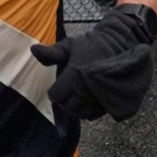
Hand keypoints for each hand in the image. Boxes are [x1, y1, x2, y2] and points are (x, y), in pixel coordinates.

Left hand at [29, 4, 156, 121]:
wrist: (123, 42)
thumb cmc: (93, 44)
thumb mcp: (71, 44)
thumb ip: (52, 52)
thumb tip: (33, 50)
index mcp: (74, 75)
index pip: (55, 96)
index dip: (56, 92)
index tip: (61, 84)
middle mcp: (86, 88)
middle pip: (68, 107)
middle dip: (67, 100)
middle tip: (71, 90)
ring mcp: (100, 95)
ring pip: (82, 113)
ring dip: (79, 107)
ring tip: (81, 96)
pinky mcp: (111, 100)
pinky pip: (95, 114)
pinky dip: (91, 110)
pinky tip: (91, 100)